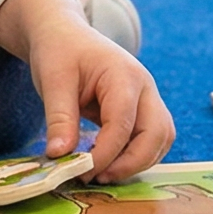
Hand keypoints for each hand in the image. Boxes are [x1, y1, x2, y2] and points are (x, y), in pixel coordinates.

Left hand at [0, 0, 174, 182]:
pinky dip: (136, 156)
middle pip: (157, 133)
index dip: (105, 152)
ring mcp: (147, 99)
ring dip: (137, 162)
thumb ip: (59, 118)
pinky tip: (108, 165)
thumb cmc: (59, 52)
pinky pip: (151, 139)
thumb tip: (61, 156)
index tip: (81, 170)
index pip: (123, 122)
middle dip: (131, 162)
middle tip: (97, 177)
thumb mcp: (52, 80)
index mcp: (123, 74)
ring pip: (160, 139)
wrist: (65, 35)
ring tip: (101, 174)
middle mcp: (144, 87)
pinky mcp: (142, 110)